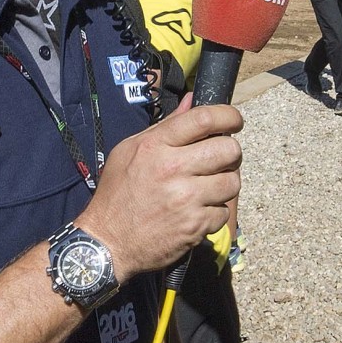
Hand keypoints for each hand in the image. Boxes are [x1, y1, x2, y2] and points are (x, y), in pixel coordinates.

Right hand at [76, 104, 240, 279]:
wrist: (107, 241)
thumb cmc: (117, 194)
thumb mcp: (129, 150)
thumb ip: (165, 125)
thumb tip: (193, 100)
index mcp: (155, 146)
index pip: (204, 119)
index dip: (228, 116)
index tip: (234, 121)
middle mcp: (172, 169)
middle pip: (228, 150)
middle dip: (231, 152)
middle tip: (222, 158)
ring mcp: (186, 199)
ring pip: (232, 182)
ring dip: (225, 184)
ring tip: (208, 187)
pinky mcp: (195, 225)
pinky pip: (223, 212)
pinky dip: (214, 213)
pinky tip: (197, 212)